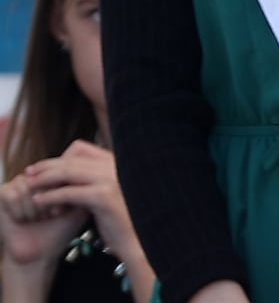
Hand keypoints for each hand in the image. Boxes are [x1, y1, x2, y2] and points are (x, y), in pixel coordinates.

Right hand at [1, 168, 85, 274]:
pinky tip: (23, 220)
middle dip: (50, 201)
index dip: (63, 190)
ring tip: (38, 218)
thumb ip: (82, 185)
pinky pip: (13, 195)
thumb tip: (83, 168)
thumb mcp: (79, 204)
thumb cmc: (61, 229)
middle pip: (46, 176)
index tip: (63, 209)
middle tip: (50, 215)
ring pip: (29, 186)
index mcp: (57, 174)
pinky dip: (21, 211)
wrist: (41, 253)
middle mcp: (39, 174)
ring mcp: (20, 181)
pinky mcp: (3, 193)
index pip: (63, 167)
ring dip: (36, 209)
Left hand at [24, 142, 132, 261]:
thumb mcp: (109, 193)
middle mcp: (116, 166)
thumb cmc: (122, 220)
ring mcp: (112, 179)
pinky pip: (69, 192)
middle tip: (29, 173)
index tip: (43, 167)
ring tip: (29, 186)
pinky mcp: (104, 197)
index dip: (60, 157)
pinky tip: (39, 201)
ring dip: (45, 178)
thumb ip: (93, 180)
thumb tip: (66, 173)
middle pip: (73, 158)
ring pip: (69, 171)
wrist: (139, 240)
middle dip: (47, 165)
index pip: (82, 148)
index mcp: (117, 162)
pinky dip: (51, 195)